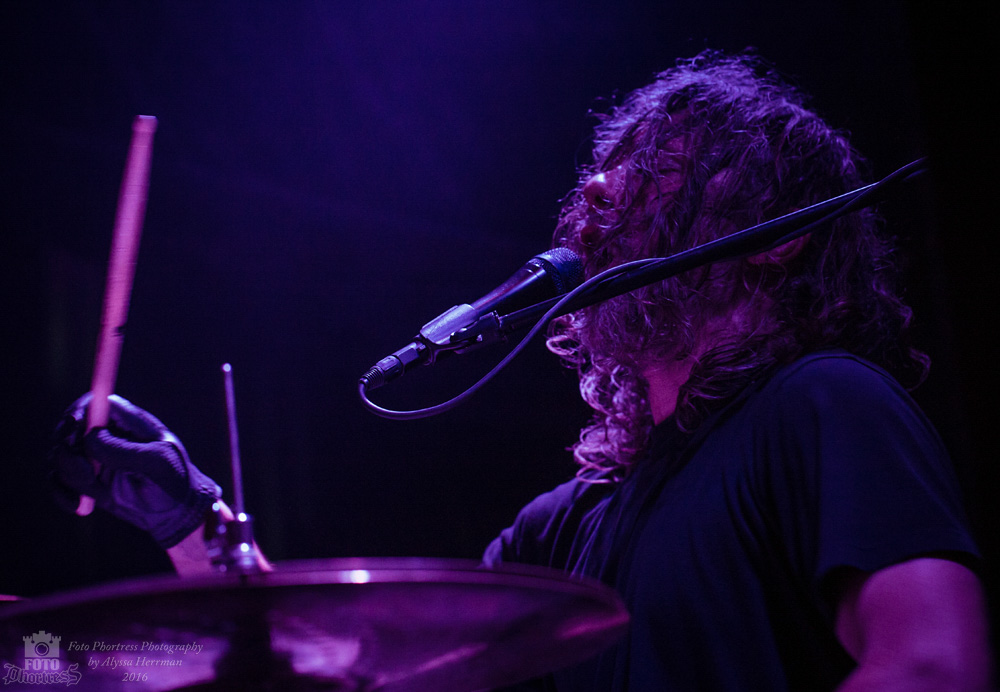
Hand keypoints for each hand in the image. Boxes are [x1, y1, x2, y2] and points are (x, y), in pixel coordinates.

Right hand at [50, 393, 221, 547]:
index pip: (93, 403)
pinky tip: (80, 506)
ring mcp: (94, 458)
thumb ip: (124, 450)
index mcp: (128, 421)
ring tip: (95, 490)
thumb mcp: (157, 463)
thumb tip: (90, 437)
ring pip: (60, 456)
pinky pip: (59, 481)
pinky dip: (62, 494)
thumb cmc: (175, 481)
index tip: (73, 429)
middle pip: (68, 428)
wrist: (177, 513)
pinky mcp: (86, 481)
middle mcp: (107, 435)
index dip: (78, 412)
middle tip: (85, 471)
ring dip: (69, 474)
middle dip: (67, 449)